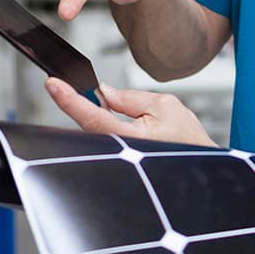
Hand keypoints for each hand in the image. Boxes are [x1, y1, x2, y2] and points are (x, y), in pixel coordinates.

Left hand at [45, 78, 217, 147]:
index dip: (70, 100)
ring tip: (98, 102)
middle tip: (69, 86)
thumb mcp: (164, 106)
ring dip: (91, 116)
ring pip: (93, 134)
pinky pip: (102, 142)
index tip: (53, 85)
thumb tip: (103, 93)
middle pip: (87, 127)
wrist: (201, 169)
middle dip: (79, 105)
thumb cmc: (188, 140)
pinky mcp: (118, 164)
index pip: (93, 117)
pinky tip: (105, 117)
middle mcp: (120, 154)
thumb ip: (131, 98)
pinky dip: (99, 126)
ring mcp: (118, 162)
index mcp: (132, 139)